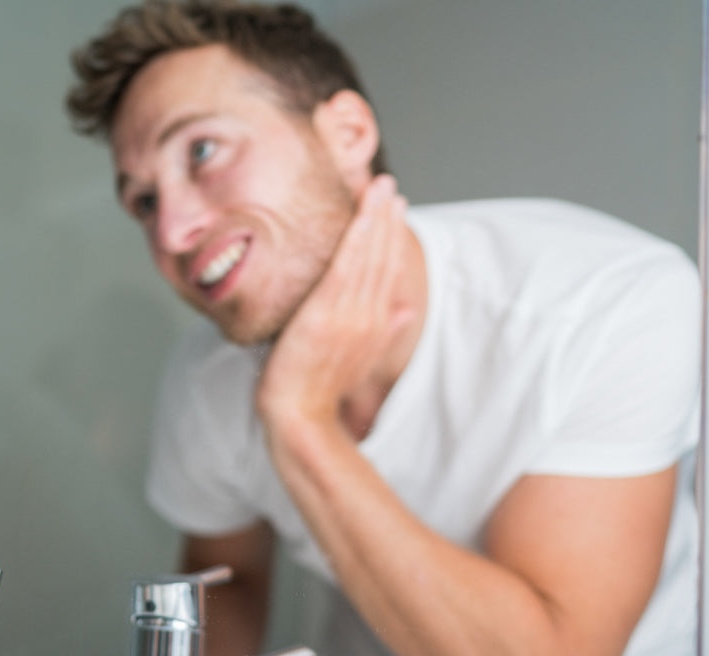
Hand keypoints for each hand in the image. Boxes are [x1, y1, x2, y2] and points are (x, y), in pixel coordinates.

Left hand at [256, 175, 411, 437]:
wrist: (300, 417)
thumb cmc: (318, 392)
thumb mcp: (357, 360)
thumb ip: (384, 332)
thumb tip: (408, 309)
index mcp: (376, 325)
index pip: (388, 272)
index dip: (393, 237)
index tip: (396, 208)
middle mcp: (368, 317)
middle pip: (382, 259)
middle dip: (387, 219)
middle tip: (389, 184)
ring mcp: (349, 316)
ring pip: (368, 258)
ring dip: (375, 219)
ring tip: (380, 187)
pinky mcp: (327, 315)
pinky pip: (346, 269)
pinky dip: (357, 241)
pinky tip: (362, 216)